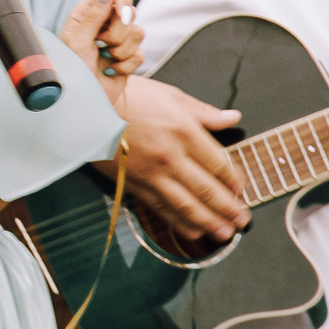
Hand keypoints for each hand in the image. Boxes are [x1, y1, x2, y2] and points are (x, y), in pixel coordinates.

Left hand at [61, 0, 143, 80]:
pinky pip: (140, 53)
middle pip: (129, 10)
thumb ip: (94, 15)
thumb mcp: (77, 41)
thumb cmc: (72, 72)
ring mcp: (117, 41)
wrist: (82, 101)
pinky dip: (125, 65)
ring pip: (138, 32)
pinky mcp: (128, 58)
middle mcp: (103, 24)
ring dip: (120, 51)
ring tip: (104, 59)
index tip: (119, 13)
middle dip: (118, 31)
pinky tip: (111, 70)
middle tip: (101, 43)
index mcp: (86, 14)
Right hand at [94, 75, 247, 246]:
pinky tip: (192, 231)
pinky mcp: (133, 185)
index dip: (234, 180)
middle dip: (228, 208)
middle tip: (242, 220)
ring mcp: (151, 174)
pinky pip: (161, 208)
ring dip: (209, 222)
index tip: (241, 189)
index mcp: (184, 132)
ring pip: (186, 205)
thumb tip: (232, 118)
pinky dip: (179, 222)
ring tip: (225, 233)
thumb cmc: (128, 96)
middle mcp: (171, 157)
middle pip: (207, 189)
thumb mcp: (170, 95)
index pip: (218, 163)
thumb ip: (204, 112)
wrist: (85, 108)